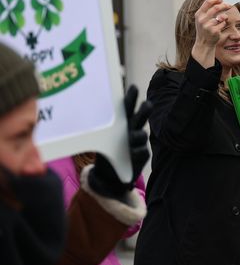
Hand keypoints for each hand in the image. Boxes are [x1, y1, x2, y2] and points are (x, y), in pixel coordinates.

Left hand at [89, 85, 152, 200]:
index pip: (126, 107)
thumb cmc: (102, 152)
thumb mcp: (94, 141)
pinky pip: (143, 151)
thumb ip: (86, 133)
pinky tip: (130, 156)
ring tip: (130, 140)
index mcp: (121, 122)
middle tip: (146, 104)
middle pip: (142, 116)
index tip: (133, 88)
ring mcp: (139, 142)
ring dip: (136, 136)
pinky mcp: (143, 154)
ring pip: (143, 134)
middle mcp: (132, 129)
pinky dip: (136, 153)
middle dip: (144, 109)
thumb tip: (68, 122)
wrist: (109, 176)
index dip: (130, 98)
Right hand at [191, 0, 231, 67]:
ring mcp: (208, 26)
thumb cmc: (205, 29)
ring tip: (224, 18)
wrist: (204, 43)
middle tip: (229, 5)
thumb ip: (208, 10)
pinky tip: (220, 27)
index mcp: (199, 14)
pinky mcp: (214, 31)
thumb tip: (219, 1)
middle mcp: (202, 19)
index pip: (208, 2)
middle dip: (224, 5)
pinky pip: (223, 23)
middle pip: (216, 8)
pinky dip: (224, 23)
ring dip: (225, 16)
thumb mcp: (202, 19)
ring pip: (222, 16)